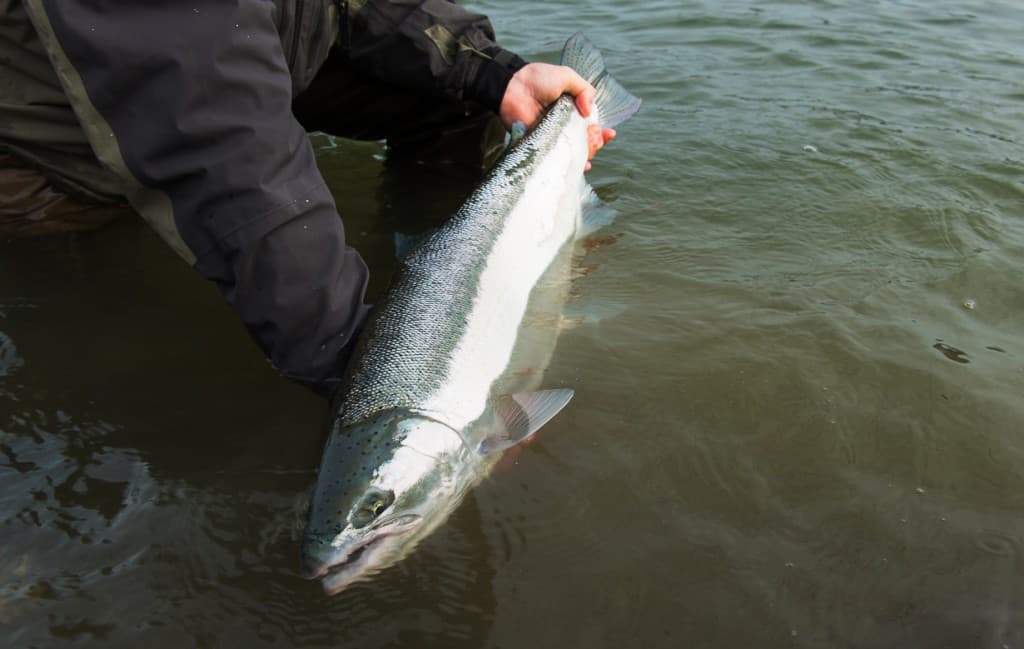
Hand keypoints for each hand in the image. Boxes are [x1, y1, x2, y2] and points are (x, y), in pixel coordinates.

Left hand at [499, 62, 615, 170]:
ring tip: (589, 146)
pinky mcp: (541, 146)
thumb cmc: (538, 79)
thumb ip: (584, 89)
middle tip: (593, 135)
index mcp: (572, 111)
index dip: (602, 133)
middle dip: (596, 142)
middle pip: (586, 143)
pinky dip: (571, 166)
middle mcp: (565, 126)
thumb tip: (588, 111)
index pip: (591, 127)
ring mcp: (553, 138)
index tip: (608, 133)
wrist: (512, 87)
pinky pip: (557, 160)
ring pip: (575, 153)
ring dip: (587, 153)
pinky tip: (583, 166)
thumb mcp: (566, 76)